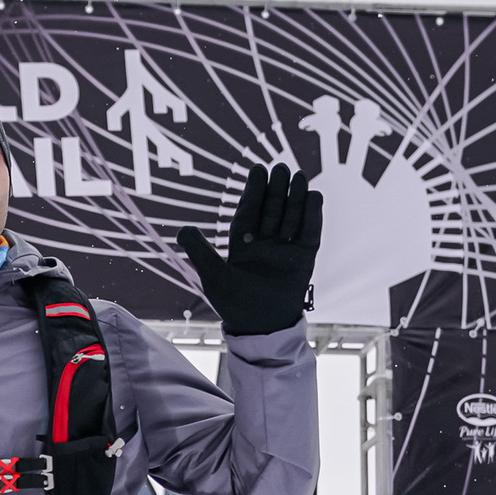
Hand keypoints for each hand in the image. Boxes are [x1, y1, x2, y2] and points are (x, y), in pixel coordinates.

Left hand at [175, 164, 323, 336]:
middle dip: (276, 189)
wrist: (261, 326)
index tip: (257, 170)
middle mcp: (265, 243)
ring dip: (295, 196)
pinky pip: (310, 232)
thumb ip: (200, 251)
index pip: (249, 212)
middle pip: (272, 209)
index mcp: (243, 244)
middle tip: (280, 168)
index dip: (253, 191)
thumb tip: (182, 229)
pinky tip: (313, 194)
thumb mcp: (213, 276)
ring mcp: (286, 249)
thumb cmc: (234, 304)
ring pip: (291, 216)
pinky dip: (313, 214)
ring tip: (298, 175)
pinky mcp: (304, 257)